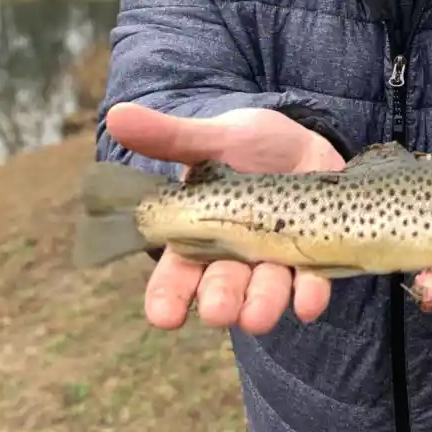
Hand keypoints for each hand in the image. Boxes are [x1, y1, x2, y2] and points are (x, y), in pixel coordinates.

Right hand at [105, 102, 344, 334]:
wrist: (304, 142)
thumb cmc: (250, 143)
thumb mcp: (215, 136)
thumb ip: (171, 136)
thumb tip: (116, 115)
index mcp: (199, 233)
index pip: (175, 275)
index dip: (167, 297)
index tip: (164, 315)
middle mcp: (234, 256)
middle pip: (221, 289)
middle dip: (219, 301)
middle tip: (218, 310)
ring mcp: (274, 259)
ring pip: (265, 292)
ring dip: (262, 304)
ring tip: (257, 316)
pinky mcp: (314, 255)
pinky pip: (312, 283)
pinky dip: (310, 295)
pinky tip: (308, 303)